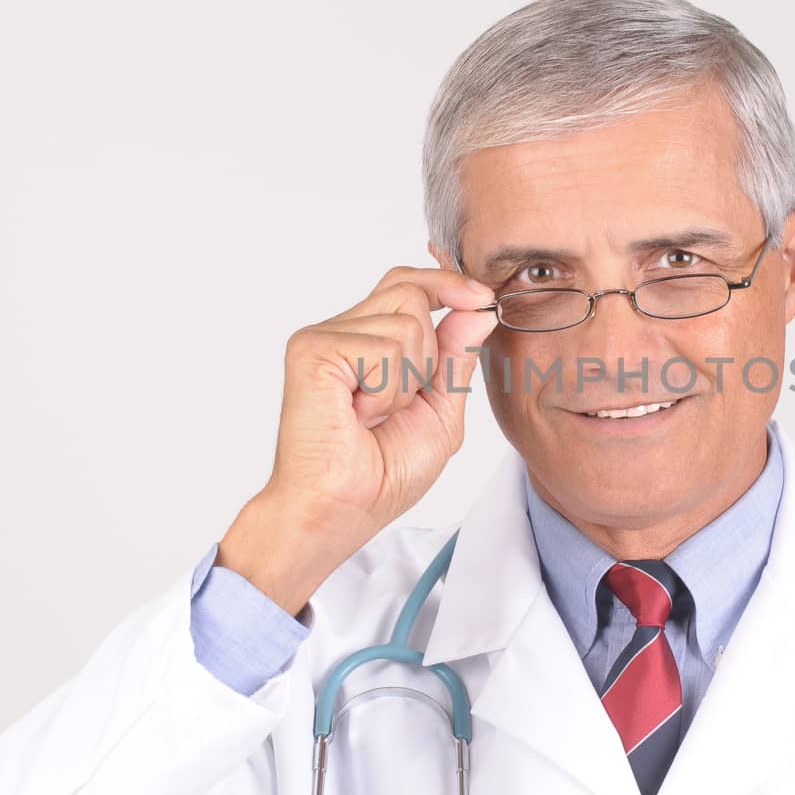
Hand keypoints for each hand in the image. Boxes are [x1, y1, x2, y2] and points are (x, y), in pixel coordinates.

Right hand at [218, 266, 497, 613]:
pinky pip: (383, 349)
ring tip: (374, 416)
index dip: (447, 284)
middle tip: (401, 403)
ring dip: (406, 381)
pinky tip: (359, 416)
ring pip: (407, 322)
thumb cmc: (382, 473)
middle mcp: (342, 330)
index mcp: (368, 339)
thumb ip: (457, 356)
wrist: (343, 510)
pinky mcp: (313, 350)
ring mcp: (323, 337)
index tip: (482, 297)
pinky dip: (386, 392)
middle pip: (410, 291)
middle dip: (429, 352)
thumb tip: (480, 306)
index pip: (409, 285)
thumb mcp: (441, 410)